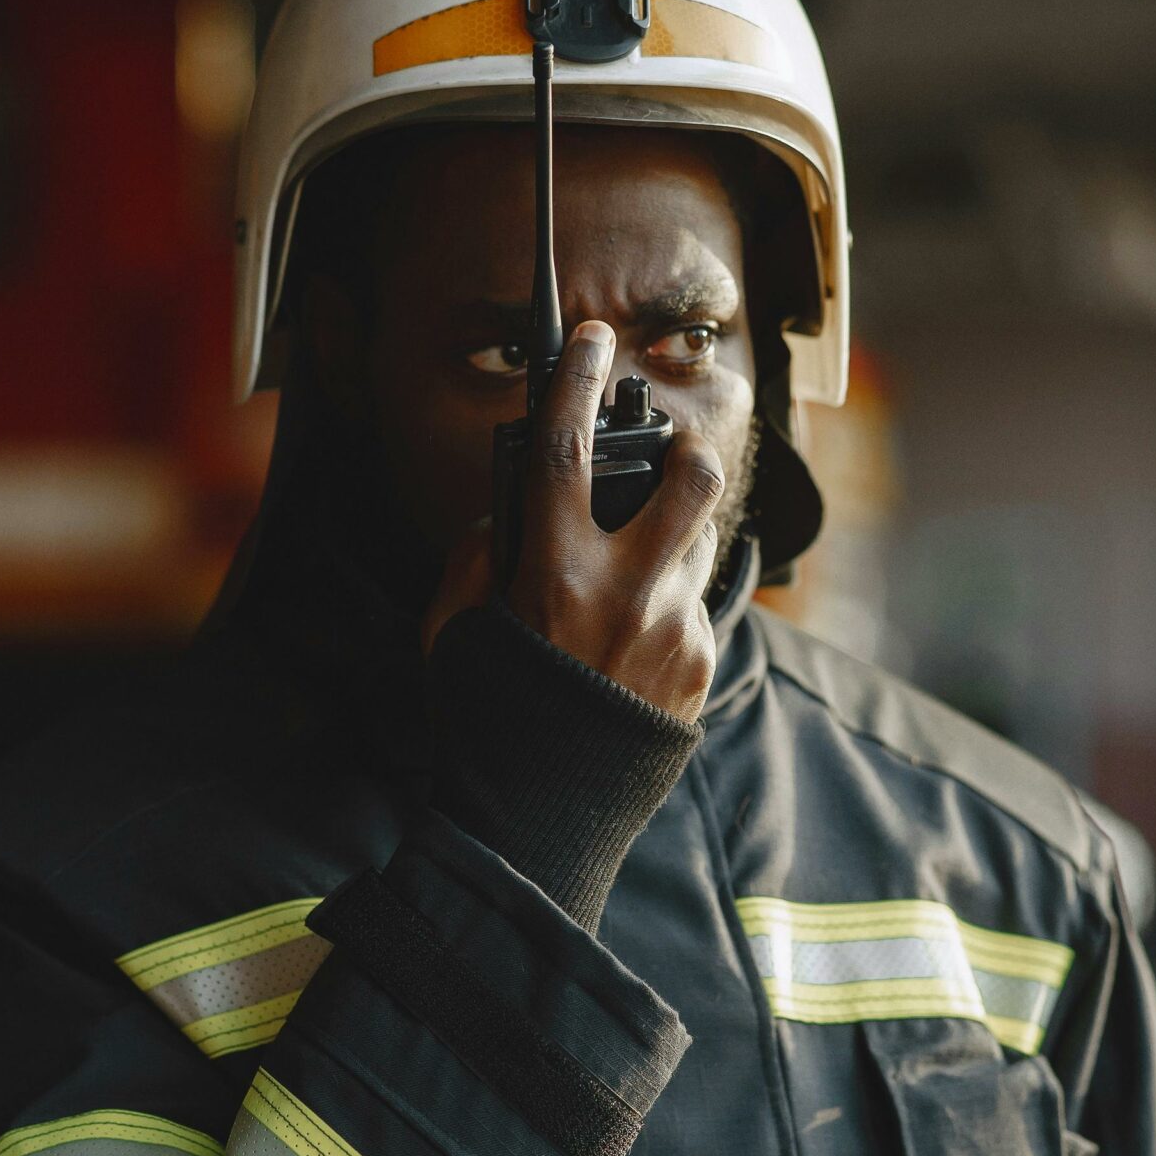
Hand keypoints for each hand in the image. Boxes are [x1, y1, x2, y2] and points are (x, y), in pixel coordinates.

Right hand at [424, 321, 724, 722]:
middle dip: (686, 450)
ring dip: (669, 538)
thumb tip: (513, 508)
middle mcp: (628, 595)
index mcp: (555, 577)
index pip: (566, 452)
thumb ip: (478, 556)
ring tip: (631, 572)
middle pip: (692, 479)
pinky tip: (631, 640)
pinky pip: (696, 606)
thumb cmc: (488, 718)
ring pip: (698, 542)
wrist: (545, 816)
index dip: (575, 383)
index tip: (588, 339)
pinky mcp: (702, 665)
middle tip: (665, 457)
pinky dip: (666, 605)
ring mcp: (675, 630)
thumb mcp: (452, 629)